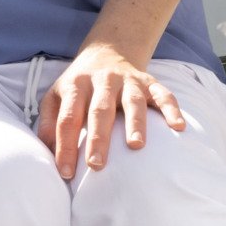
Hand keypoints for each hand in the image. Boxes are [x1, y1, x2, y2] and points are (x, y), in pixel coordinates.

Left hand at [35, 45, 185, 177]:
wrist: (106, 52)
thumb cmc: (78, 87)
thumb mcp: (56, 98)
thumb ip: (49, 124)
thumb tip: (47, 154)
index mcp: (75, 86)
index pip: (68, 118)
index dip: (65, 146)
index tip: (66, 173)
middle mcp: (102, 81)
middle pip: (99, 111)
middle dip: (97, 139)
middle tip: (96, 165)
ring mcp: (128, 81)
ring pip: (132, 102)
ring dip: (135, 123)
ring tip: (136, 146)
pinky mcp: (150, 82)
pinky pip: (163, 94)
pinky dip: (171, 109)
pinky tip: (178, 126)